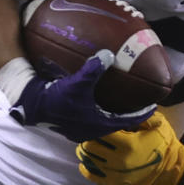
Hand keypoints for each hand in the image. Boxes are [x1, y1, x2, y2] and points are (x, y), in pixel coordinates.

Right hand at [9, 50, 154, 142]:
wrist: (31, 105)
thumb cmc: (57, 97)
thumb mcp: (77, 82)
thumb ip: (94, 69)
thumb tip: (108, 54)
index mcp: (98, 123)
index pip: (127, 121)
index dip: (141, 113)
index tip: (153, 106)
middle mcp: (91, 130)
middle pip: (117, 122)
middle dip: (128, 113)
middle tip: (139, 102)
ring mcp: (80, 129)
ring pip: (104, 121)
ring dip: (113, 113)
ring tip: (121, 101)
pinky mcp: (71, 125)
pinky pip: (92, 118)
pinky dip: (100, 110)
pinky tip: (98, 100)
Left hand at [77, 112, 183, 184]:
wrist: (172, 169)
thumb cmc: (165, 144)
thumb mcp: (159, 124)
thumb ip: (142, 114)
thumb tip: (126, 107)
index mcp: (128, 144)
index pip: (101, 133)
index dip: (97, 125)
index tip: (97, 120)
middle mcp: (118, 159)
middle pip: (90, 147)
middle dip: (88, 138)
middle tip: (91, 132)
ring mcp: (116, 173)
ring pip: (89, 161)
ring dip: (86, 152)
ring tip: (88, 145)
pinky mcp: (116, 182)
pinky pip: (94, 177)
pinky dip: (86, 169)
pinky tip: (85, 163)